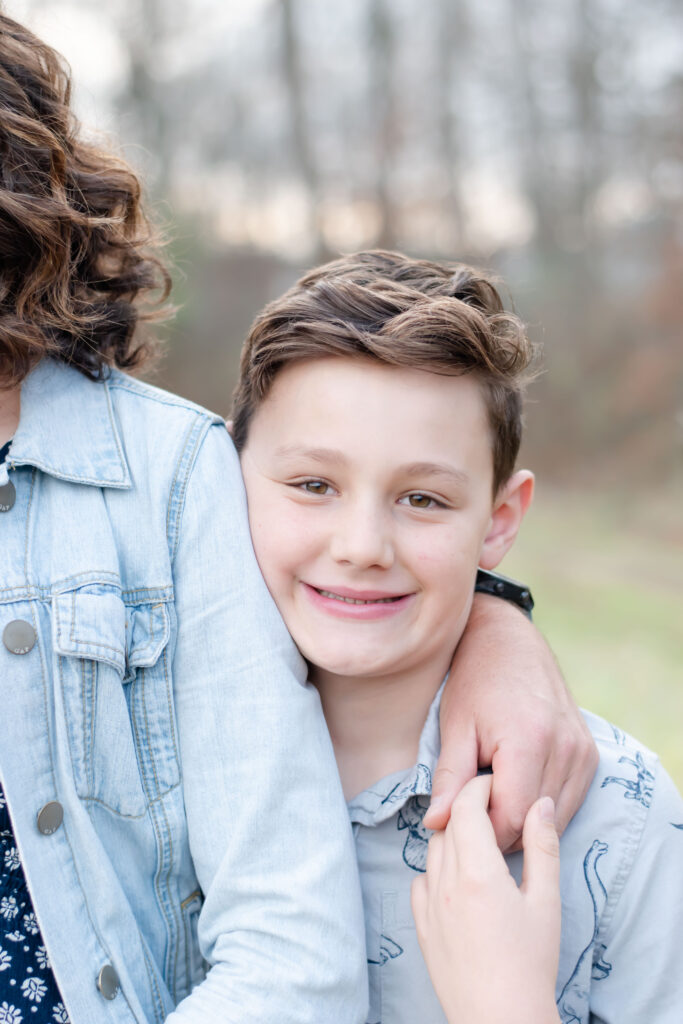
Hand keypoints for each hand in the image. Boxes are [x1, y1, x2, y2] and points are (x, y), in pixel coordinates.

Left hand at [412, 775, 561, 1023]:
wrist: (501, 1021)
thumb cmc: (531, 965)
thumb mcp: (547, 902)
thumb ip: (542, 846)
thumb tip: (541, 803)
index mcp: (476, 872)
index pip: (465, 806)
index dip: (479, 787)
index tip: (496, 785)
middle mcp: (444, 883)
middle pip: (448, 825)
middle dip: (468, 809)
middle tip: (494, 811)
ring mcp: (428, 906)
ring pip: (432, 850)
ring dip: (452, 838)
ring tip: (480, 846)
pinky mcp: (421, 927)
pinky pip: (420, 880)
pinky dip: (436, 869)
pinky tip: (459, 880)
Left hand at [424, 594, 597, 849]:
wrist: (510, 639)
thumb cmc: (475, 679)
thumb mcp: (455, 726)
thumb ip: (449, 778)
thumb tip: (436, 825)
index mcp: (529, 741)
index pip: (511, 818)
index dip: (483, 830)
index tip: (458, 821)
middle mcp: (566, 749)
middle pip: (534, 822)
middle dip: (500, 827)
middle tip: (470, 811)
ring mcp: (583, 752)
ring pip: (554, 818)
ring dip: (522, 820)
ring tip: (491, 796)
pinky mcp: (590, 755)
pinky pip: (567, 801)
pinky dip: (540, 806)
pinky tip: (514, 787)